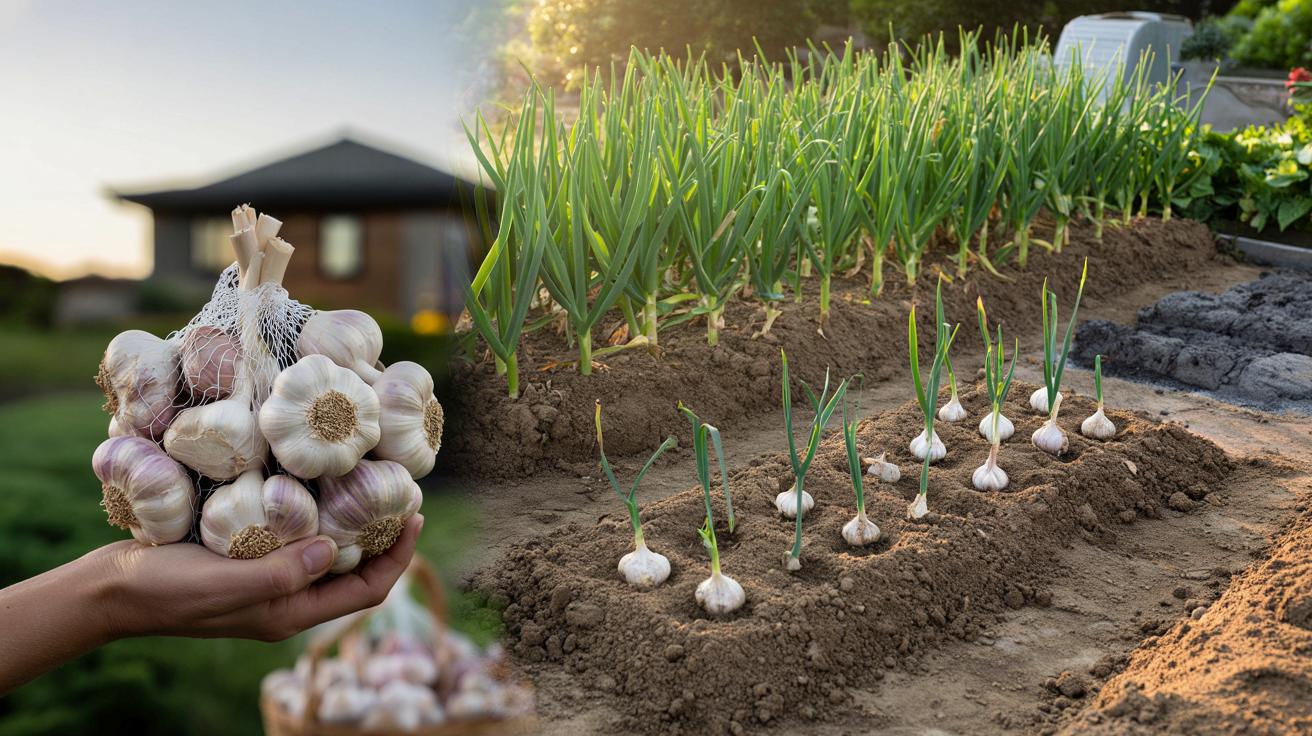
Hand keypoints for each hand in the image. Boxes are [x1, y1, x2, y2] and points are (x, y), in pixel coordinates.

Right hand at [93, 514, 423, 640]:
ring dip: (351, 522)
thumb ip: (279, 574)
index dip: (397, 557)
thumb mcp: (224, 585)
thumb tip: (331, 551)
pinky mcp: (246, 557)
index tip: (416, 517)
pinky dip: (313, 513)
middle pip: (353, 571)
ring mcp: (266, 579)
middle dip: (383, 537)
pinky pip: (294, 537)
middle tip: (402, 493)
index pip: (365, 591)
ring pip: (326, 552)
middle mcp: (286, 599)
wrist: (110, 588)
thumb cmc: (164, 591)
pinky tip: (315, 482)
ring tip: (370, 483)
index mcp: (289, 613)